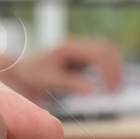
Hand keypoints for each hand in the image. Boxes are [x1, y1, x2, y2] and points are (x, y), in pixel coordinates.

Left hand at [0, 37, 124, 102]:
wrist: (23, 69)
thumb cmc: (33, 74)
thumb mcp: (49, 80)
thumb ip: (70, 84)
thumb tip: (92, 91)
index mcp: (69, 47)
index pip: (98, 54)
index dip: (108, 72)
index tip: (110, 93)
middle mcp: (77, 44)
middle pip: (108, 49)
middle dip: (116, 70)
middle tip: (115, 93)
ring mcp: (81, 48)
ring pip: (108, 51)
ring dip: (116, 68)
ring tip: (115, 91)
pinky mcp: (83, 56)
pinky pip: (103, 58)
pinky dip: (110, 69)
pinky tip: (109, 85)